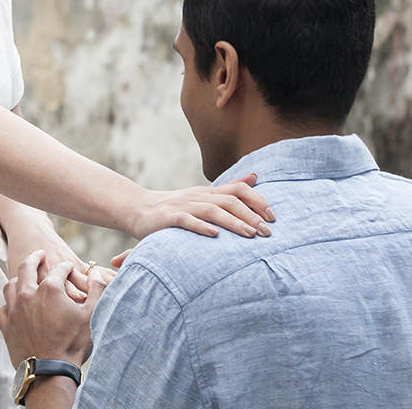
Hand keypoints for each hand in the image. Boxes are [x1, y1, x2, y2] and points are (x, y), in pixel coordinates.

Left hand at [0, 251, 107, 365]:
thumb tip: (97, 273)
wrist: (50, 372)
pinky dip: (7, 304)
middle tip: (39, 254)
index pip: (59, 268)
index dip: (66, 267)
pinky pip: (2, 308)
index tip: (69, 267)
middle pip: (27, 267)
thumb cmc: (72, 344)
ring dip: (18, 278)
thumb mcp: (92, 314)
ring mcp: (14, 310)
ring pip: (10, 285)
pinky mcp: (6, 325)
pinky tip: (13, 306)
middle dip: (35, 258)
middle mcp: (28, 294)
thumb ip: (96, 289)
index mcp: (50, 289)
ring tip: (23, 278)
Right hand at [128, 173, 273, 238]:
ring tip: (250, 234)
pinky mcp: (169, 218)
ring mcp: (184, 206)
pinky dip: (201, 227)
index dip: (257, 200)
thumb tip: (255, 176)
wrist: (139, 209)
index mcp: (208, 192)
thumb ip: (230, 187)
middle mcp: (199, 197)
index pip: (238, 189)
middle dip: (251, 215)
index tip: (272, 216)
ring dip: (233, 222)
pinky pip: (186, 221)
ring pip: (212, 211)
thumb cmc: (176, 206)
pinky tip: (214, 236)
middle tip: (268, 232)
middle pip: (229, 201)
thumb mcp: (204, 195)